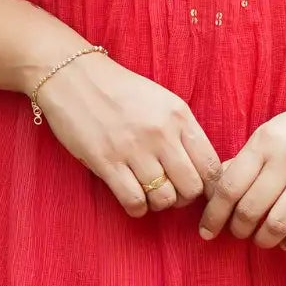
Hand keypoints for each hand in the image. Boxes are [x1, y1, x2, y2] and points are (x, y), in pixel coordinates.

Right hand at [33, 50, 222, 220]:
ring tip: (150, 194)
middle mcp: (160, 133)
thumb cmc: (120, 90)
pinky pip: (134, 202)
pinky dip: (137, 208)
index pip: (212, 166)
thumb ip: (182, 131)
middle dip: (184, 198)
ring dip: (159, 204)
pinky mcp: (106, 162)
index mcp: (179, 116)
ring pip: (164, 199)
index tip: (199, 190)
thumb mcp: (162, 100)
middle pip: (192, 188)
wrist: (73, 77)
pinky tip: (133, 199)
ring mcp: (133, 149)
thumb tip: (199, 169)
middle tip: (172, 192)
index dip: (210, 187)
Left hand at [199, 75, 285, 249]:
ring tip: (262, 239)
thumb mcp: (271, 132)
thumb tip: (216, 192)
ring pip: (278, 224)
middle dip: (239, 230)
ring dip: (264, 240)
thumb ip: (245, 160)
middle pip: (250, 210)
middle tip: (239, 233)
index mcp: (265, 142)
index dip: (213, 215)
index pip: (229, 187)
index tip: (206, 231)